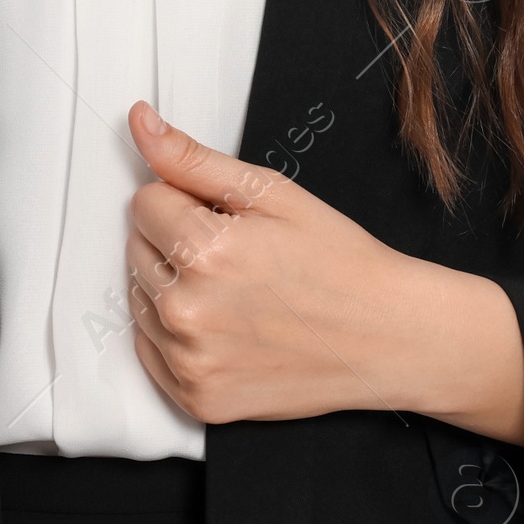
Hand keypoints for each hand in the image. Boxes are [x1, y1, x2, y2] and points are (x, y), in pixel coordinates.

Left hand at [124, 101, 523, 446]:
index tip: (225, 217)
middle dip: (176, 241)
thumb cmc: (337, 261)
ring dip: (173, 288)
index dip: (186, 200)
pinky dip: (176, 336)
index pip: (145, 201)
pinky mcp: (197, 400)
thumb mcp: (271, 192)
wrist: (387, 336)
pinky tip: (225, 325)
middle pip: (136, 249)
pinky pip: (151, 352)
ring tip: (235, 290)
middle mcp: (188, 311)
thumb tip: (140, 122)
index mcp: (204, 250)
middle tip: (238, 255)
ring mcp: (190, 362)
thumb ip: (192, 158)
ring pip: (141, 300)